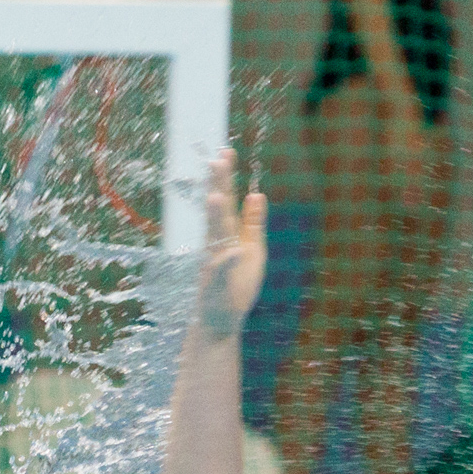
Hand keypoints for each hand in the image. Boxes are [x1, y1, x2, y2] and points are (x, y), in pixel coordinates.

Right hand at [198, 148, 266, 339]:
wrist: (219, 321)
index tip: (226, 151)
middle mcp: (217, 245)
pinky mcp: (216, 286)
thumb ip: (253, 223)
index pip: (226, 202)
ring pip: (214, 238)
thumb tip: (258, 194)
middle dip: (218, 187)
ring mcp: (214, 265)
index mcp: (226, 235)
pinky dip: (226, 262)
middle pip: (218, 212)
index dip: (227, 178)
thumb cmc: (235, 285)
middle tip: (217, 161)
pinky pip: (221, 273)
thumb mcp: (251, 250)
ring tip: (216, 196)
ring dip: (215, 218)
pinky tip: (233, 251)